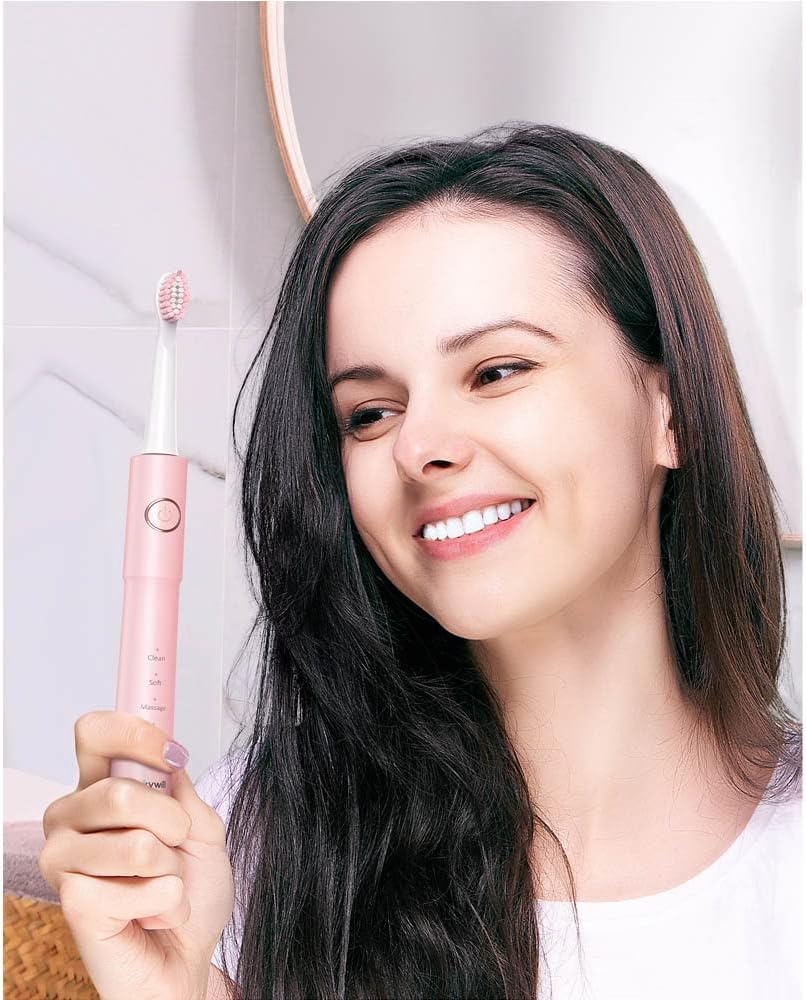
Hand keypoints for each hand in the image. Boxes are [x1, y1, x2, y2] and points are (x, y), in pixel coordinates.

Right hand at [38, 711, 234, 999]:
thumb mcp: (204, 831)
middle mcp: (72, 818)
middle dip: (173, 823)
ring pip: (137, 843)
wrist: (188, 957)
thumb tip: (170, 764)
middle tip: (178, 845)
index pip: (93, 733)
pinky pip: (140, 887)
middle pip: (120, 792)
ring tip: (163, 885)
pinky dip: (165, 903)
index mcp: (100, 787)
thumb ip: (186, 794)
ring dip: (172, 870)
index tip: (170, 753)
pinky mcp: (73, 901)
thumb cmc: (191, 891)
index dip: (132, 733)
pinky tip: (150, 915)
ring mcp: (65, 860)